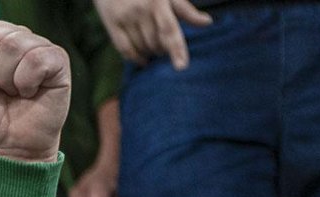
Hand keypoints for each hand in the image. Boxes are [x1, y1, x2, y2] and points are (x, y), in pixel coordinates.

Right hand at [93, 0, 212, 68]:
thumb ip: (185, 10)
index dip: (177, 50)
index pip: (169, 31)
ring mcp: (125, 18)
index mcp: (158, 3)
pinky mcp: (112, 24)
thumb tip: (207, 23)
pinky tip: (142, 61)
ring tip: (154, 51)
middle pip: (155, 43)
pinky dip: (134, 58)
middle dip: (163, 50)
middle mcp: (141, 11)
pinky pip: (124, 48)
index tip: (181, 67)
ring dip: (150, 54)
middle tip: (165, 48)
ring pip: (141, 47)